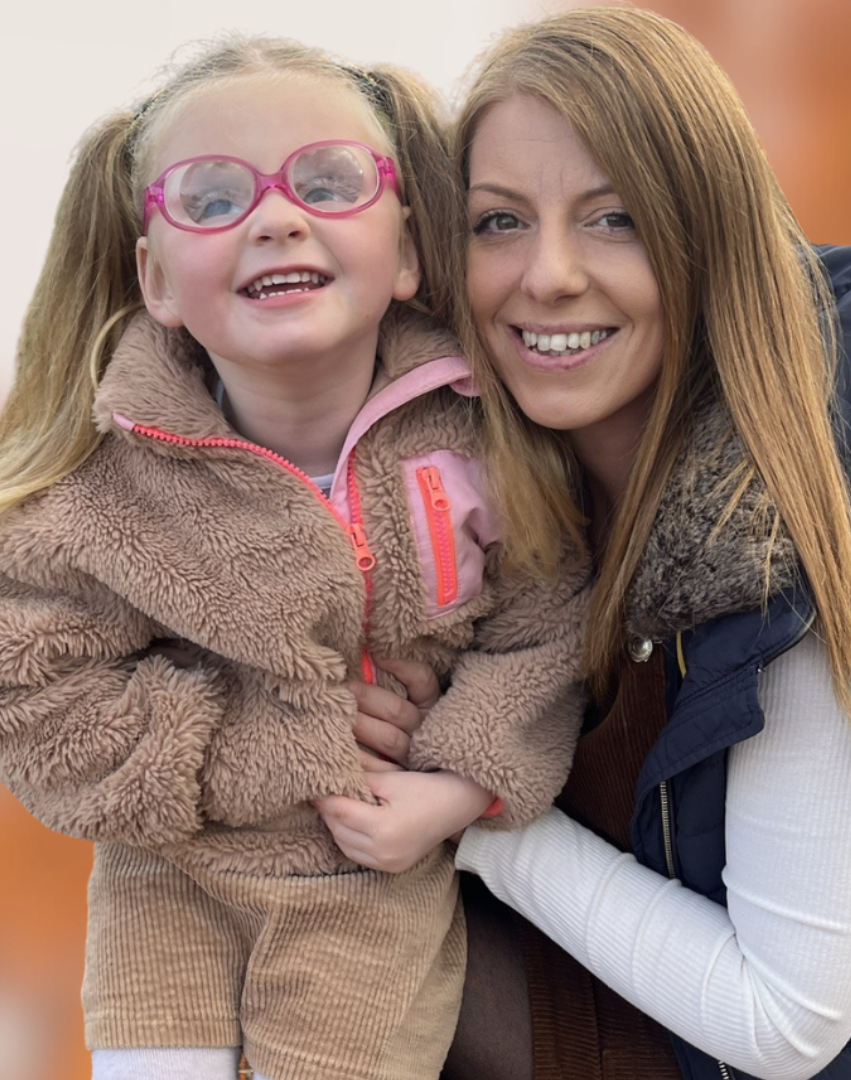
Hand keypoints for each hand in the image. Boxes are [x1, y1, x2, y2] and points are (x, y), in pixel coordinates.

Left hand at [315, 770, 492, 873]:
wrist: (457, 805)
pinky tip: (349, 822)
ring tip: (333, 806)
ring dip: (336, 826)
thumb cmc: (425, 787)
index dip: (322, 798)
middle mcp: (384, 852)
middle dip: (327, 812)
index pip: (339, 812)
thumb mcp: (389, 780)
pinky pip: (359, 855)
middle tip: (319, 793)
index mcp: (383, 828)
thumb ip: (357, 782)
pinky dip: (349, 839)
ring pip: (345, 846)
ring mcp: (389, 864)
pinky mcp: (393, 867)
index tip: (310, 786)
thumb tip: (328, 779)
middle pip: (339, 831)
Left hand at [351, 657, 440, 770]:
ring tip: (336, 716)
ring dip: (361, 726)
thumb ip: (389, 681)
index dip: (401, 667)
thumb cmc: (401, 726)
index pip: (421, 680)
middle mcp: (425, 729)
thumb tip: (364, 651)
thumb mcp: (407, 700)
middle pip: (397, 711)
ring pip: (390, 739)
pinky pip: (381, 770)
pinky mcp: (401, 777)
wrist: (425, 778)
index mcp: (430, 706)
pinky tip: (341, 752)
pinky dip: (361, 761)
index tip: (377, 657)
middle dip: (367, 698)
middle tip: (341, 690)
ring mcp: (414, 756)